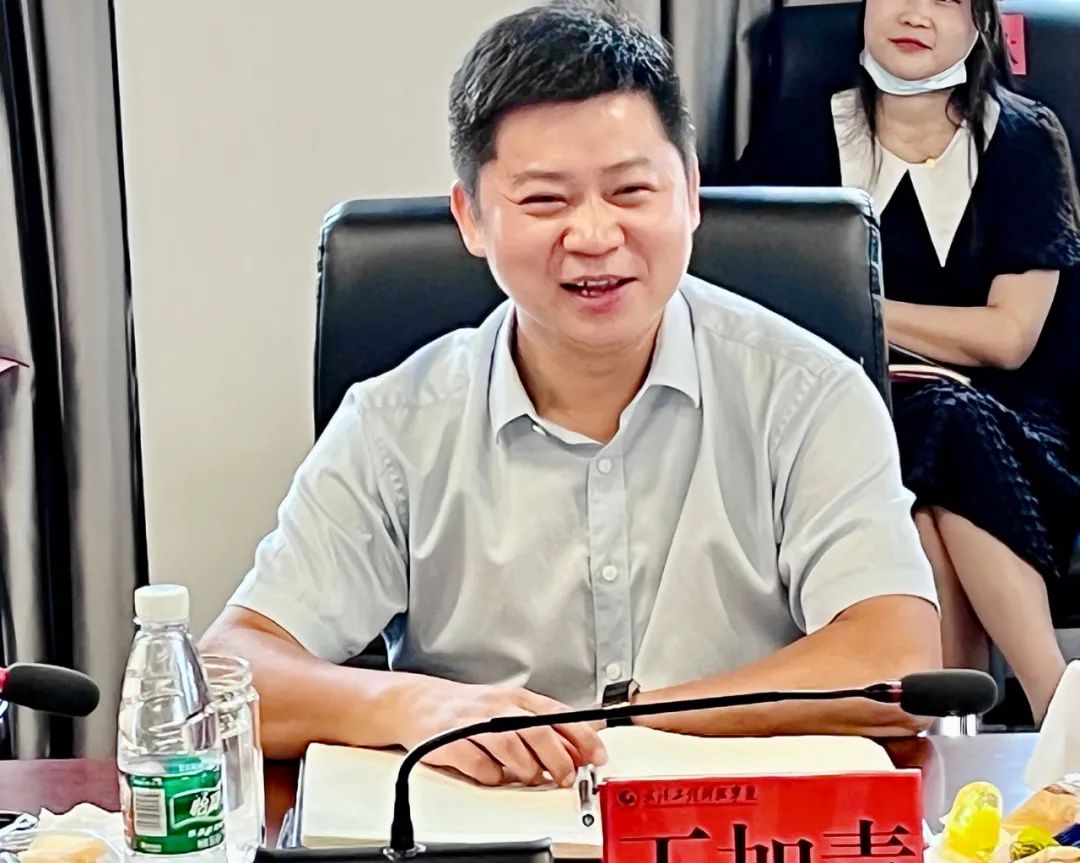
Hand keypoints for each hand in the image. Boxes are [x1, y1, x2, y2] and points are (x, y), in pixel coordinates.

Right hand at [389, 676, 606, 786]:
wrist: (418, 702)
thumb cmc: (468, 709)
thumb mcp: (508, 709)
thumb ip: (540, 728)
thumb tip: (576, 751)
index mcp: (517, 698)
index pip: (558, 714)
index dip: (582, 737)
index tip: (597, 756)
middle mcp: (498, 707)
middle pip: (538, 731)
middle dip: (558, 759)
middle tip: (566, 778)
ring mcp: (474, 722)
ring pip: (511, 746)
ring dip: (528, 768)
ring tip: (531, 778)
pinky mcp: (451, 741)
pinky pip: (478, 763)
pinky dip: (492, 775)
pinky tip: (494, 776)